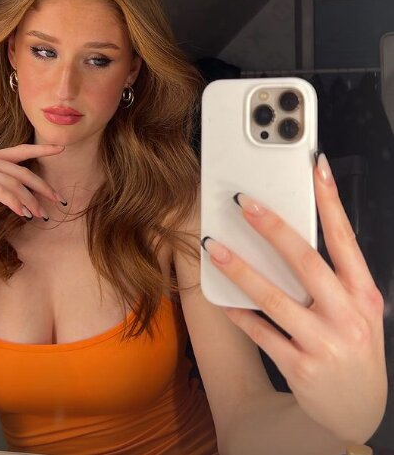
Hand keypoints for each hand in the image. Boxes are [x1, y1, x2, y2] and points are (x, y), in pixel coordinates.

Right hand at [0, 144, 66, 218]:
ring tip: (42, 215)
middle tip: (58, 200)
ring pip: (15, 185)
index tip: (60, 149)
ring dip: (31, 201)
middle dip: (44, 187)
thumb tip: (3, 188)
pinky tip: (23, 213)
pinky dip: (15, 203)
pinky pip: (1, 192)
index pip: (22, 150)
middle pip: (24, 172)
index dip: (42, 149)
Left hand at [202, 153, 387, 443]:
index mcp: (363, 294)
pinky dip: (240, 313)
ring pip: (276, 298)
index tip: (315, 167)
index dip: (330, 201)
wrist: (355, 411)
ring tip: (214, 247)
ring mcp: (325, 343)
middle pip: (306, 262)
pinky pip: (262, 333)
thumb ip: (333, 276)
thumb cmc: (352, 347)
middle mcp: (347, 316)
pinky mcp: (301, 368)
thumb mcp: (357, 310)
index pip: (345, 238)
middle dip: (274, 229)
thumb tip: (288, 233)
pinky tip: (222, 298)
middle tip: (244, 202)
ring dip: (241, 270)